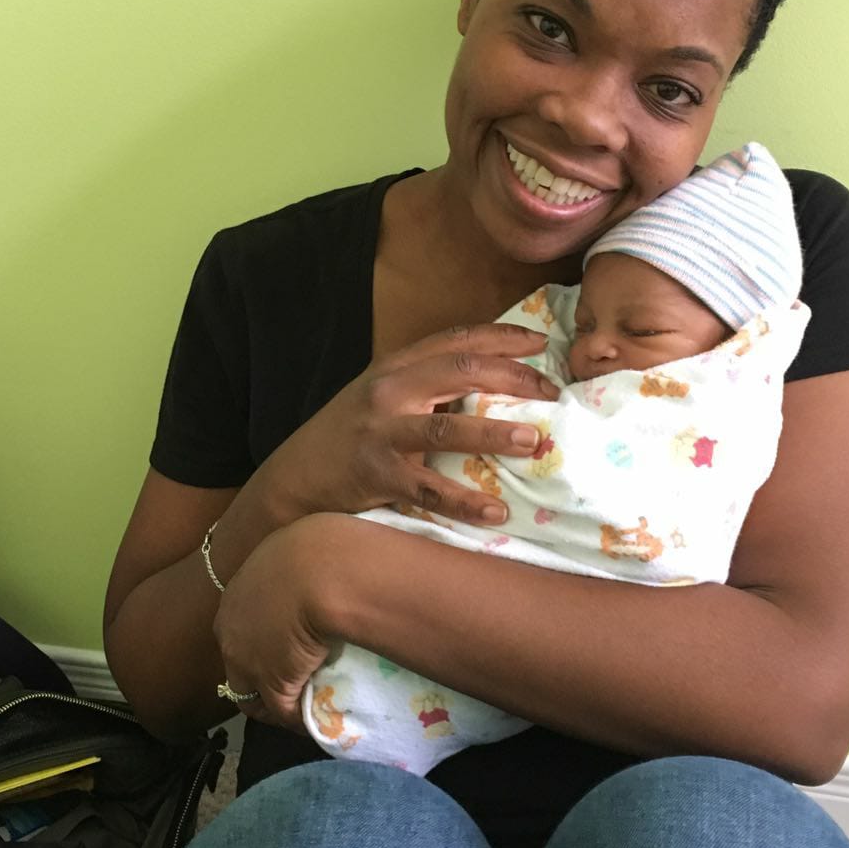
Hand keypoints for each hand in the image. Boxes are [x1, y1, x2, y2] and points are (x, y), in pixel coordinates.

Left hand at [212, 515, 346, 732]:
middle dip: (259, 674)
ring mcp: (248, 659)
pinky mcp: (273, 683)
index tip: (283, 647)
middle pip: (238, 662)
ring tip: (302, 708)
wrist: (322, 569)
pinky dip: (298, 719)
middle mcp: (231, 628)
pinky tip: (315, 719)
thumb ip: (297, 562)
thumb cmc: (317, 548)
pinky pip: (283, 711)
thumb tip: (322, 555)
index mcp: (236, 593)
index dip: (260, 640)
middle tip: (291, 681)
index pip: (239, 627)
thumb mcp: (297, 548)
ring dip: (275, 703)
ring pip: (252, 694)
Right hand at [264, 323, 558, 527]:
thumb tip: (496, 382)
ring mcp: (380, 432)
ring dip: (494, 434)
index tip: (543, 343)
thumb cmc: (350, 437)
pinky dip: (464, 500)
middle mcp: (388, 390)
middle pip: (460, 372)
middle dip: (513, 380)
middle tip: (553, 395)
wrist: (295, 477)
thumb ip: (427, 383)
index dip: (503, 337)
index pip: (457, 339)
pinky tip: (496, 511)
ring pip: (445, 428)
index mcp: (396, 366)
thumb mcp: (383, 395)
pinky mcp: (374, 475)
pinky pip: (427, 488)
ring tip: (533, 441)